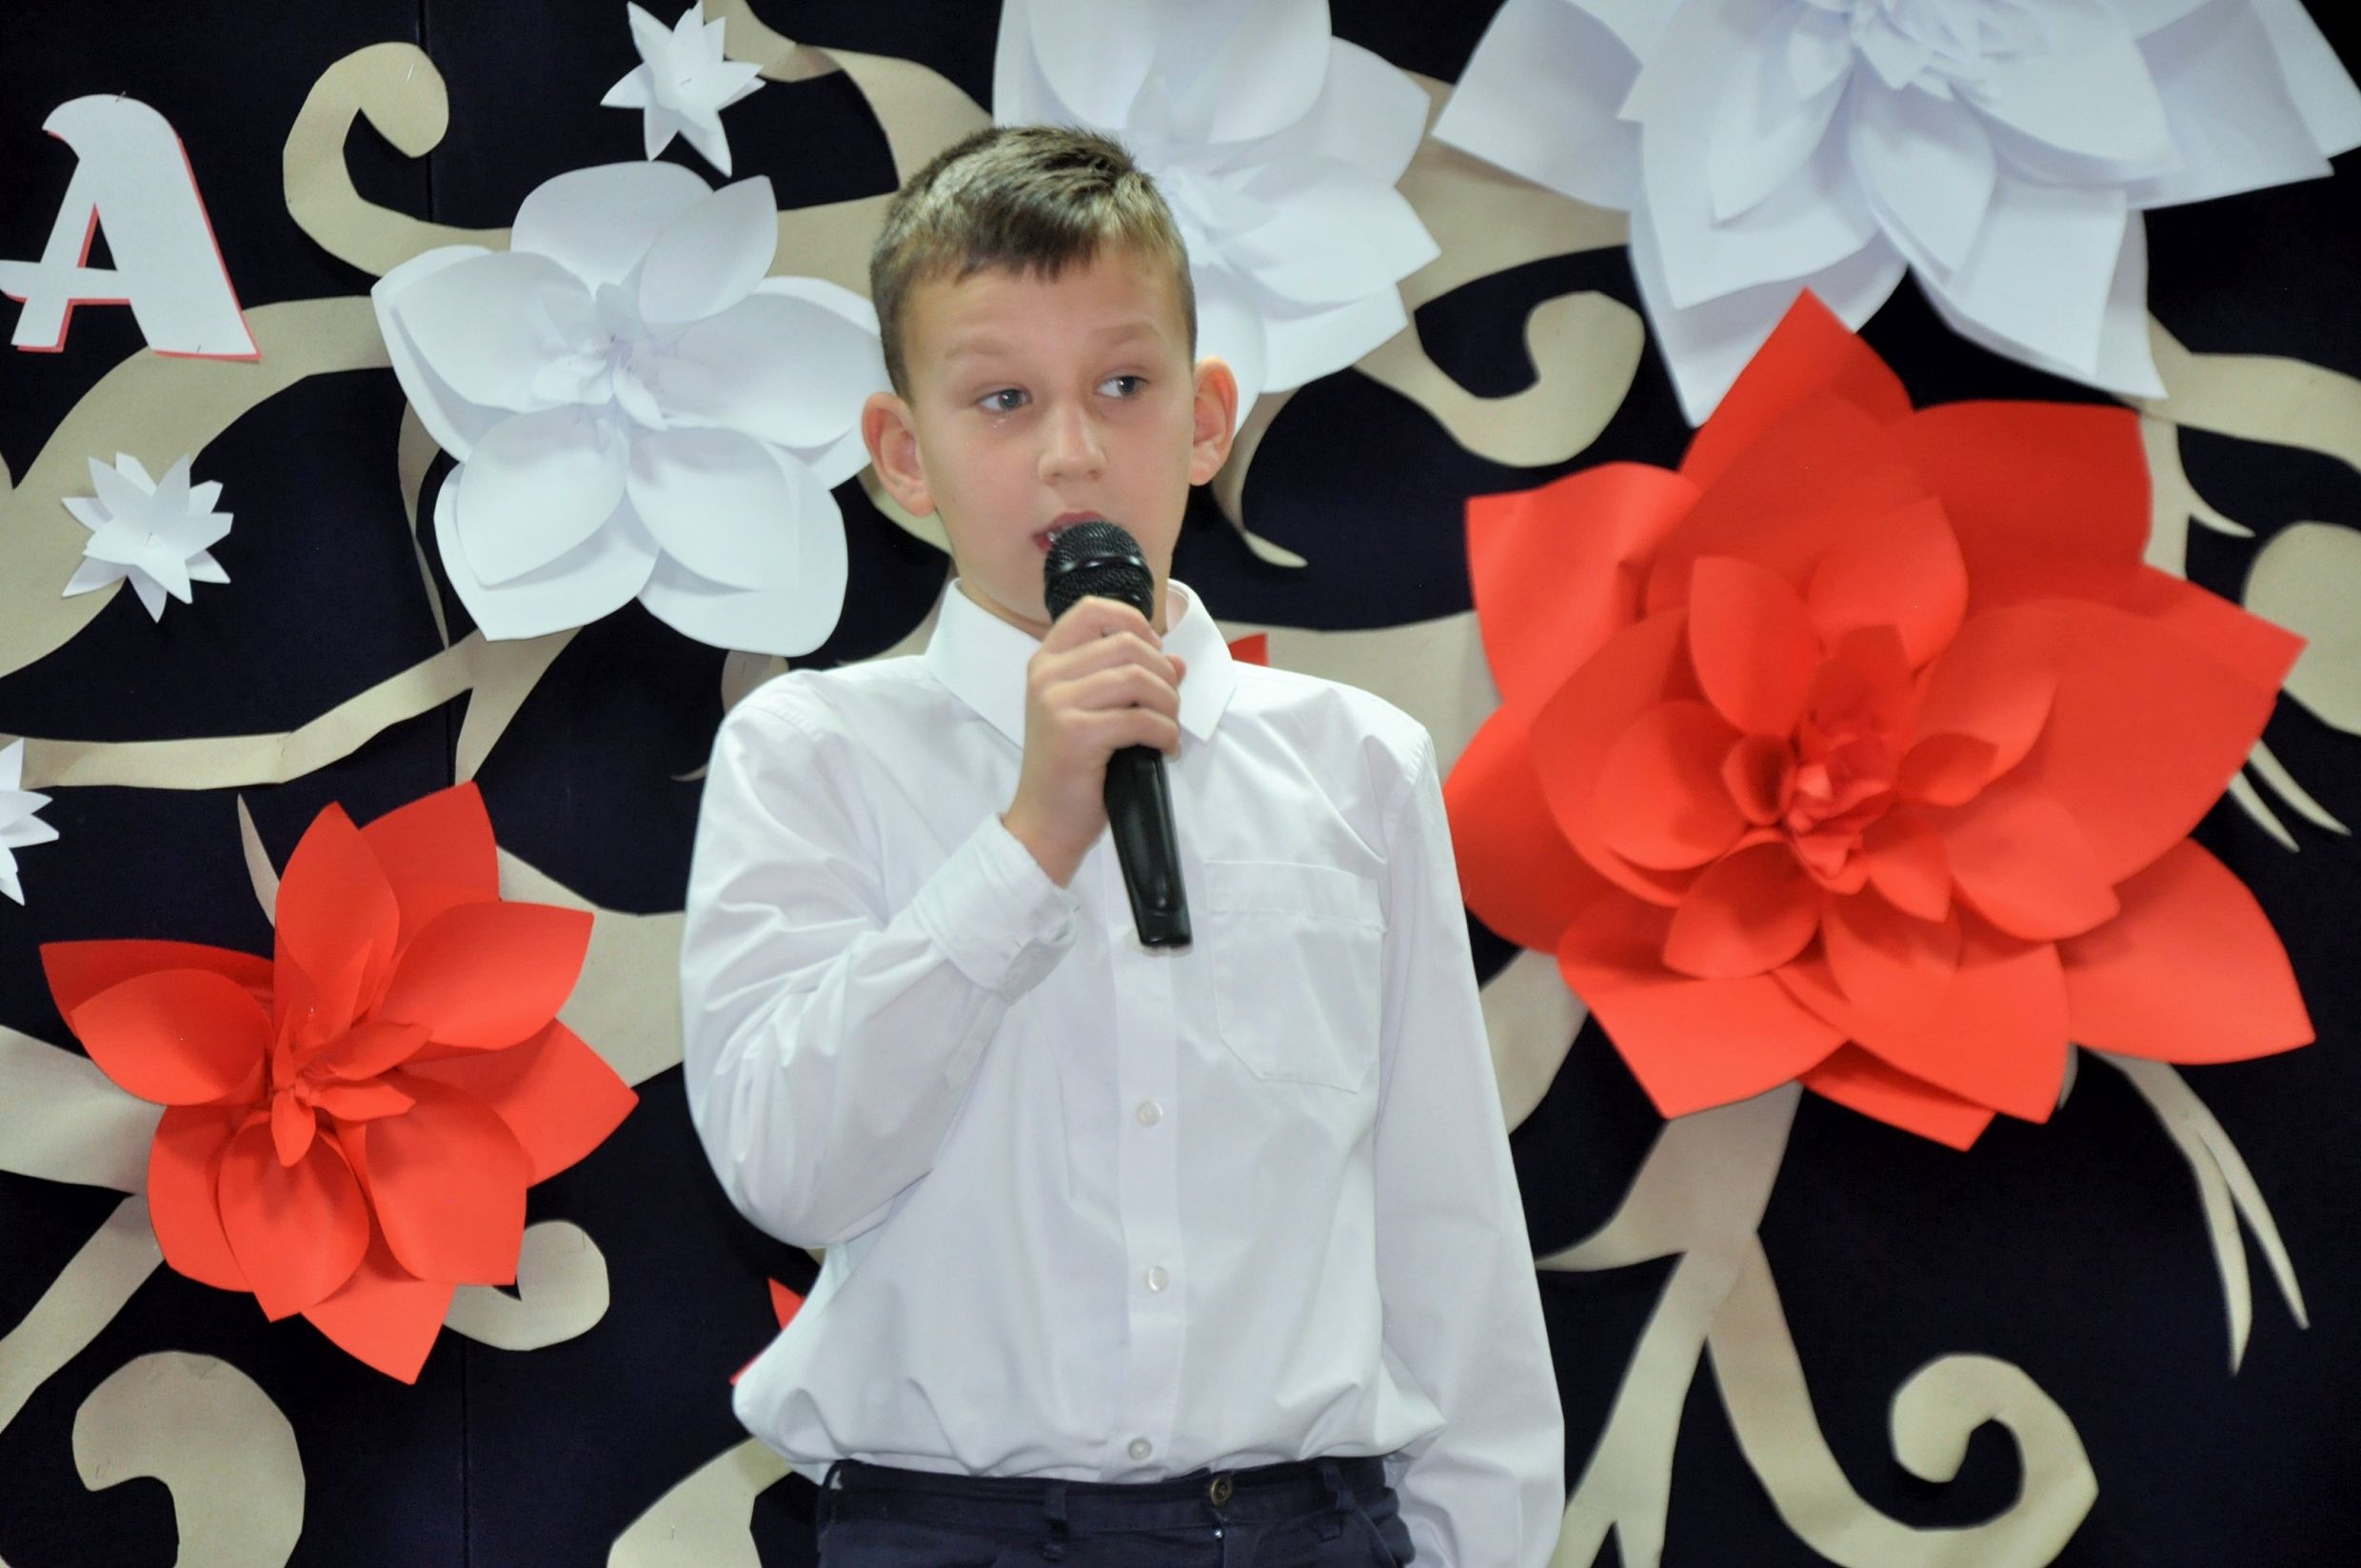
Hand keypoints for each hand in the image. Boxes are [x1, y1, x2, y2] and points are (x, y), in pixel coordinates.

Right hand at [1001, 594, 1186, 885]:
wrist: (1044, 822)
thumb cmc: (1071, 769)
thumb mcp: (1095, 714)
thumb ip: (1130, 680)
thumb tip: (1177, 662)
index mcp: (1047, 661)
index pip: (1092, 610)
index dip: (1135, 622)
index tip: (1155, 653)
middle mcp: (1046, 675)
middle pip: (1127, 644)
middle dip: (1163, 675)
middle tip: (1169, 707)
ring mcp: (1056, 702)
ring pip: (1138, 679)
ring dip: (1168, 705)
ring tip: (1168, 730)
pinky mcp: (1075, 733)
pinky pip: (1140, 719)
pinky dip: (1165, 734)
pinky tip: (1164, 750)